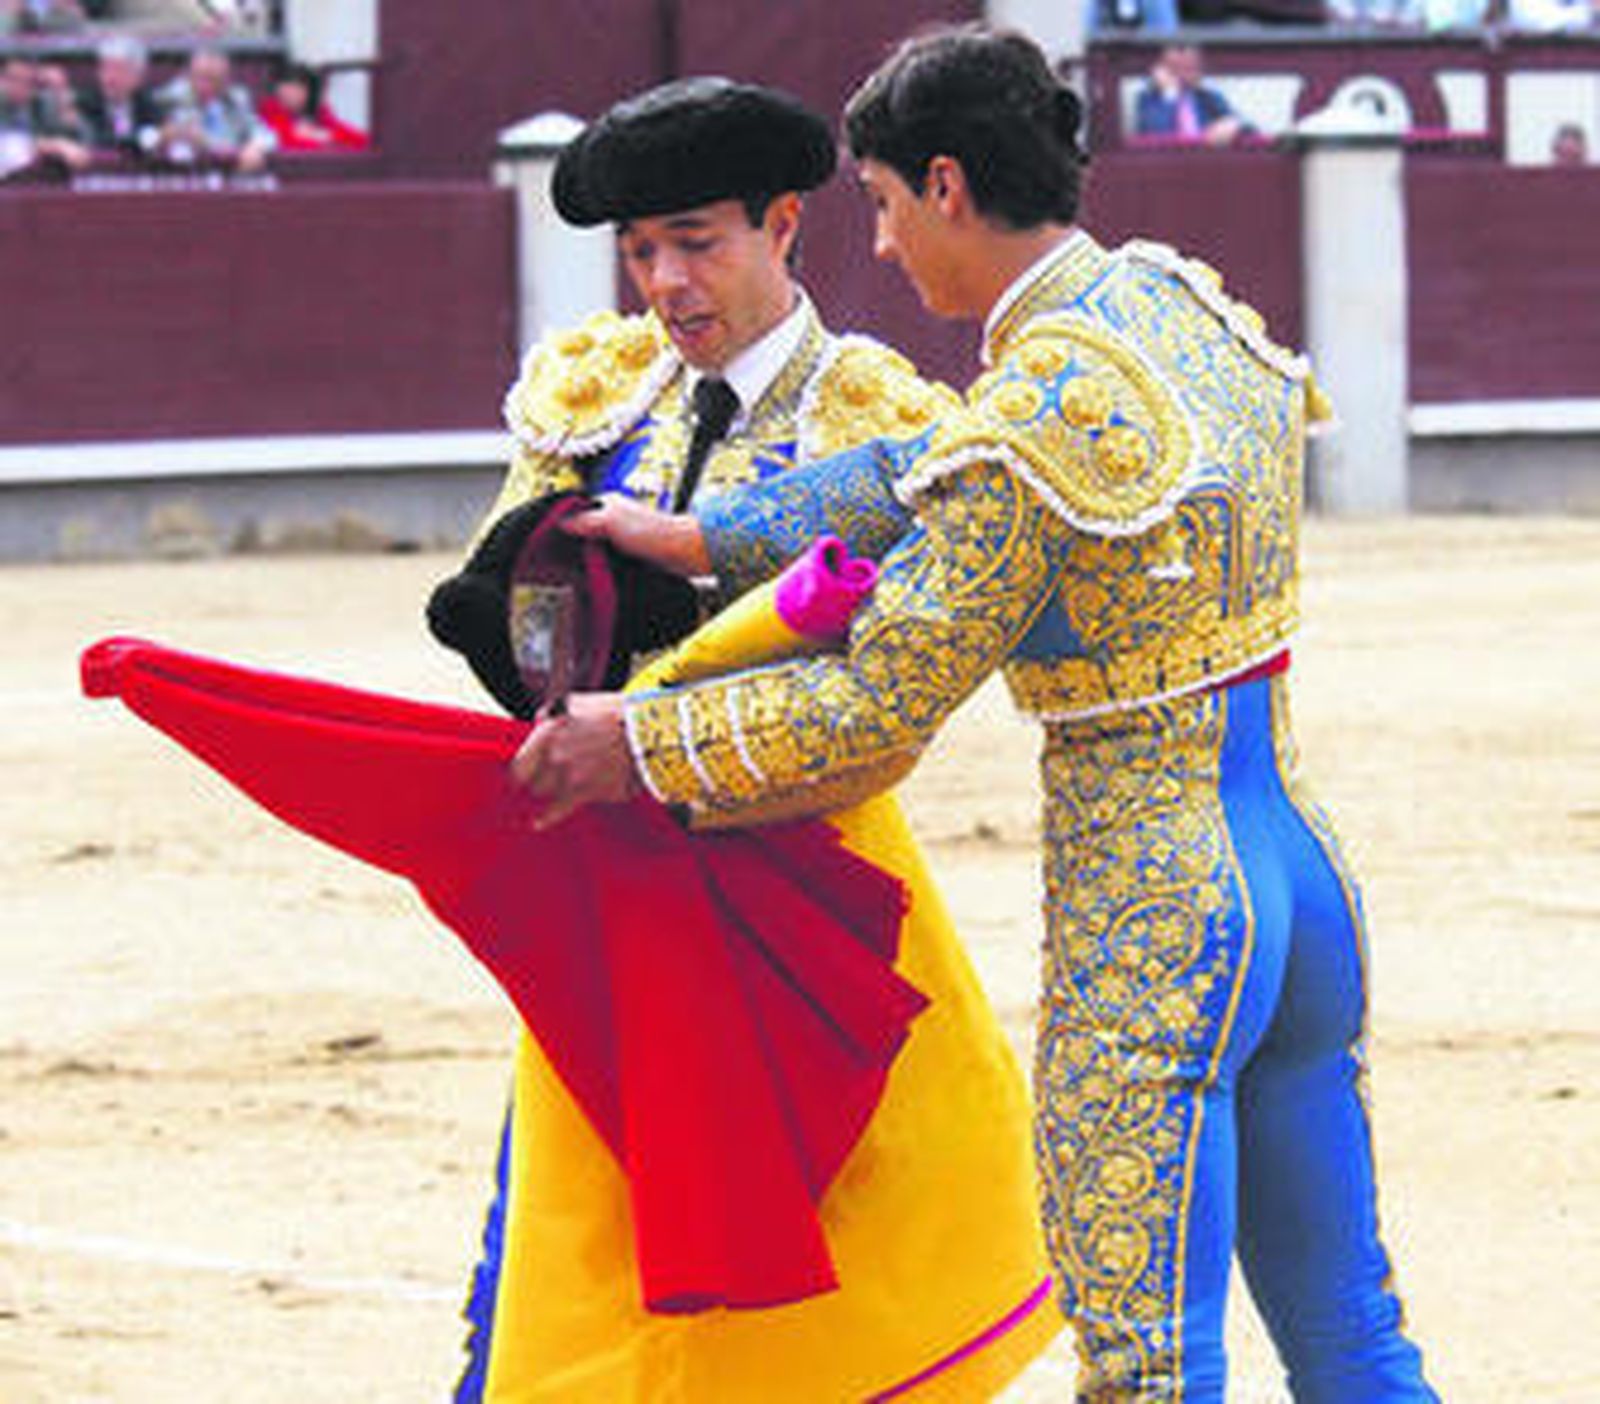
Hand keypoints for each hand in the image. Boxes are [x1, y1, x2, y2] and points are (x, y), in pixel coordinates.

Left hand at [510, 691, 638, 828]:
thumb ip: (555, 711)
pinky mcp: (586, 793)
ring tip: (557, 789)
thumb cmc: (619, 715)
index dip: (520, 769)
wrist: (649, 735)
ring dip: (550, 792)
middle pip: (531, 781)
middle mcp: (554, 756)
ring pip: (545, 794)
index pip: (518, 762)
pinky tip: (538, 822)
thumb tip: (539, 717)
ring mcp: (569, 777)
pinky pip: (558, 810)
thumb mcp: (582, 702)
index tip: (521, 773)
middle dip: (537, 780)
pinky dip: (547, 817)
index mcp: (549, 731)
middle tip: (544, 780)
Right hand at [562, 493, 710, 575]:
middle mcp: (614, 519)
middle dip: (571, 544)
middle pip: (583, 531)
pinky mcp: (630, 555)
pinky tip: (592, 576)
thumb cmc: (653, 532)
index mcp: (607, 504)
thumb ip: (584, 521)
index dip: (561, 524)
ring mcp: (621, 538)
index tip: (547, 539)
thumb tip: (560, 522)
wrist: (684, 553)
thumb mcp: (611, 522)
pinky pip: (607, 561)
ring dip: (586, 558)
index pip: (575, 511)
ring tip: (570, 570)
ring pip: (594, 547)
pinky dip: (600, 567)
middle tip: (556, 559)